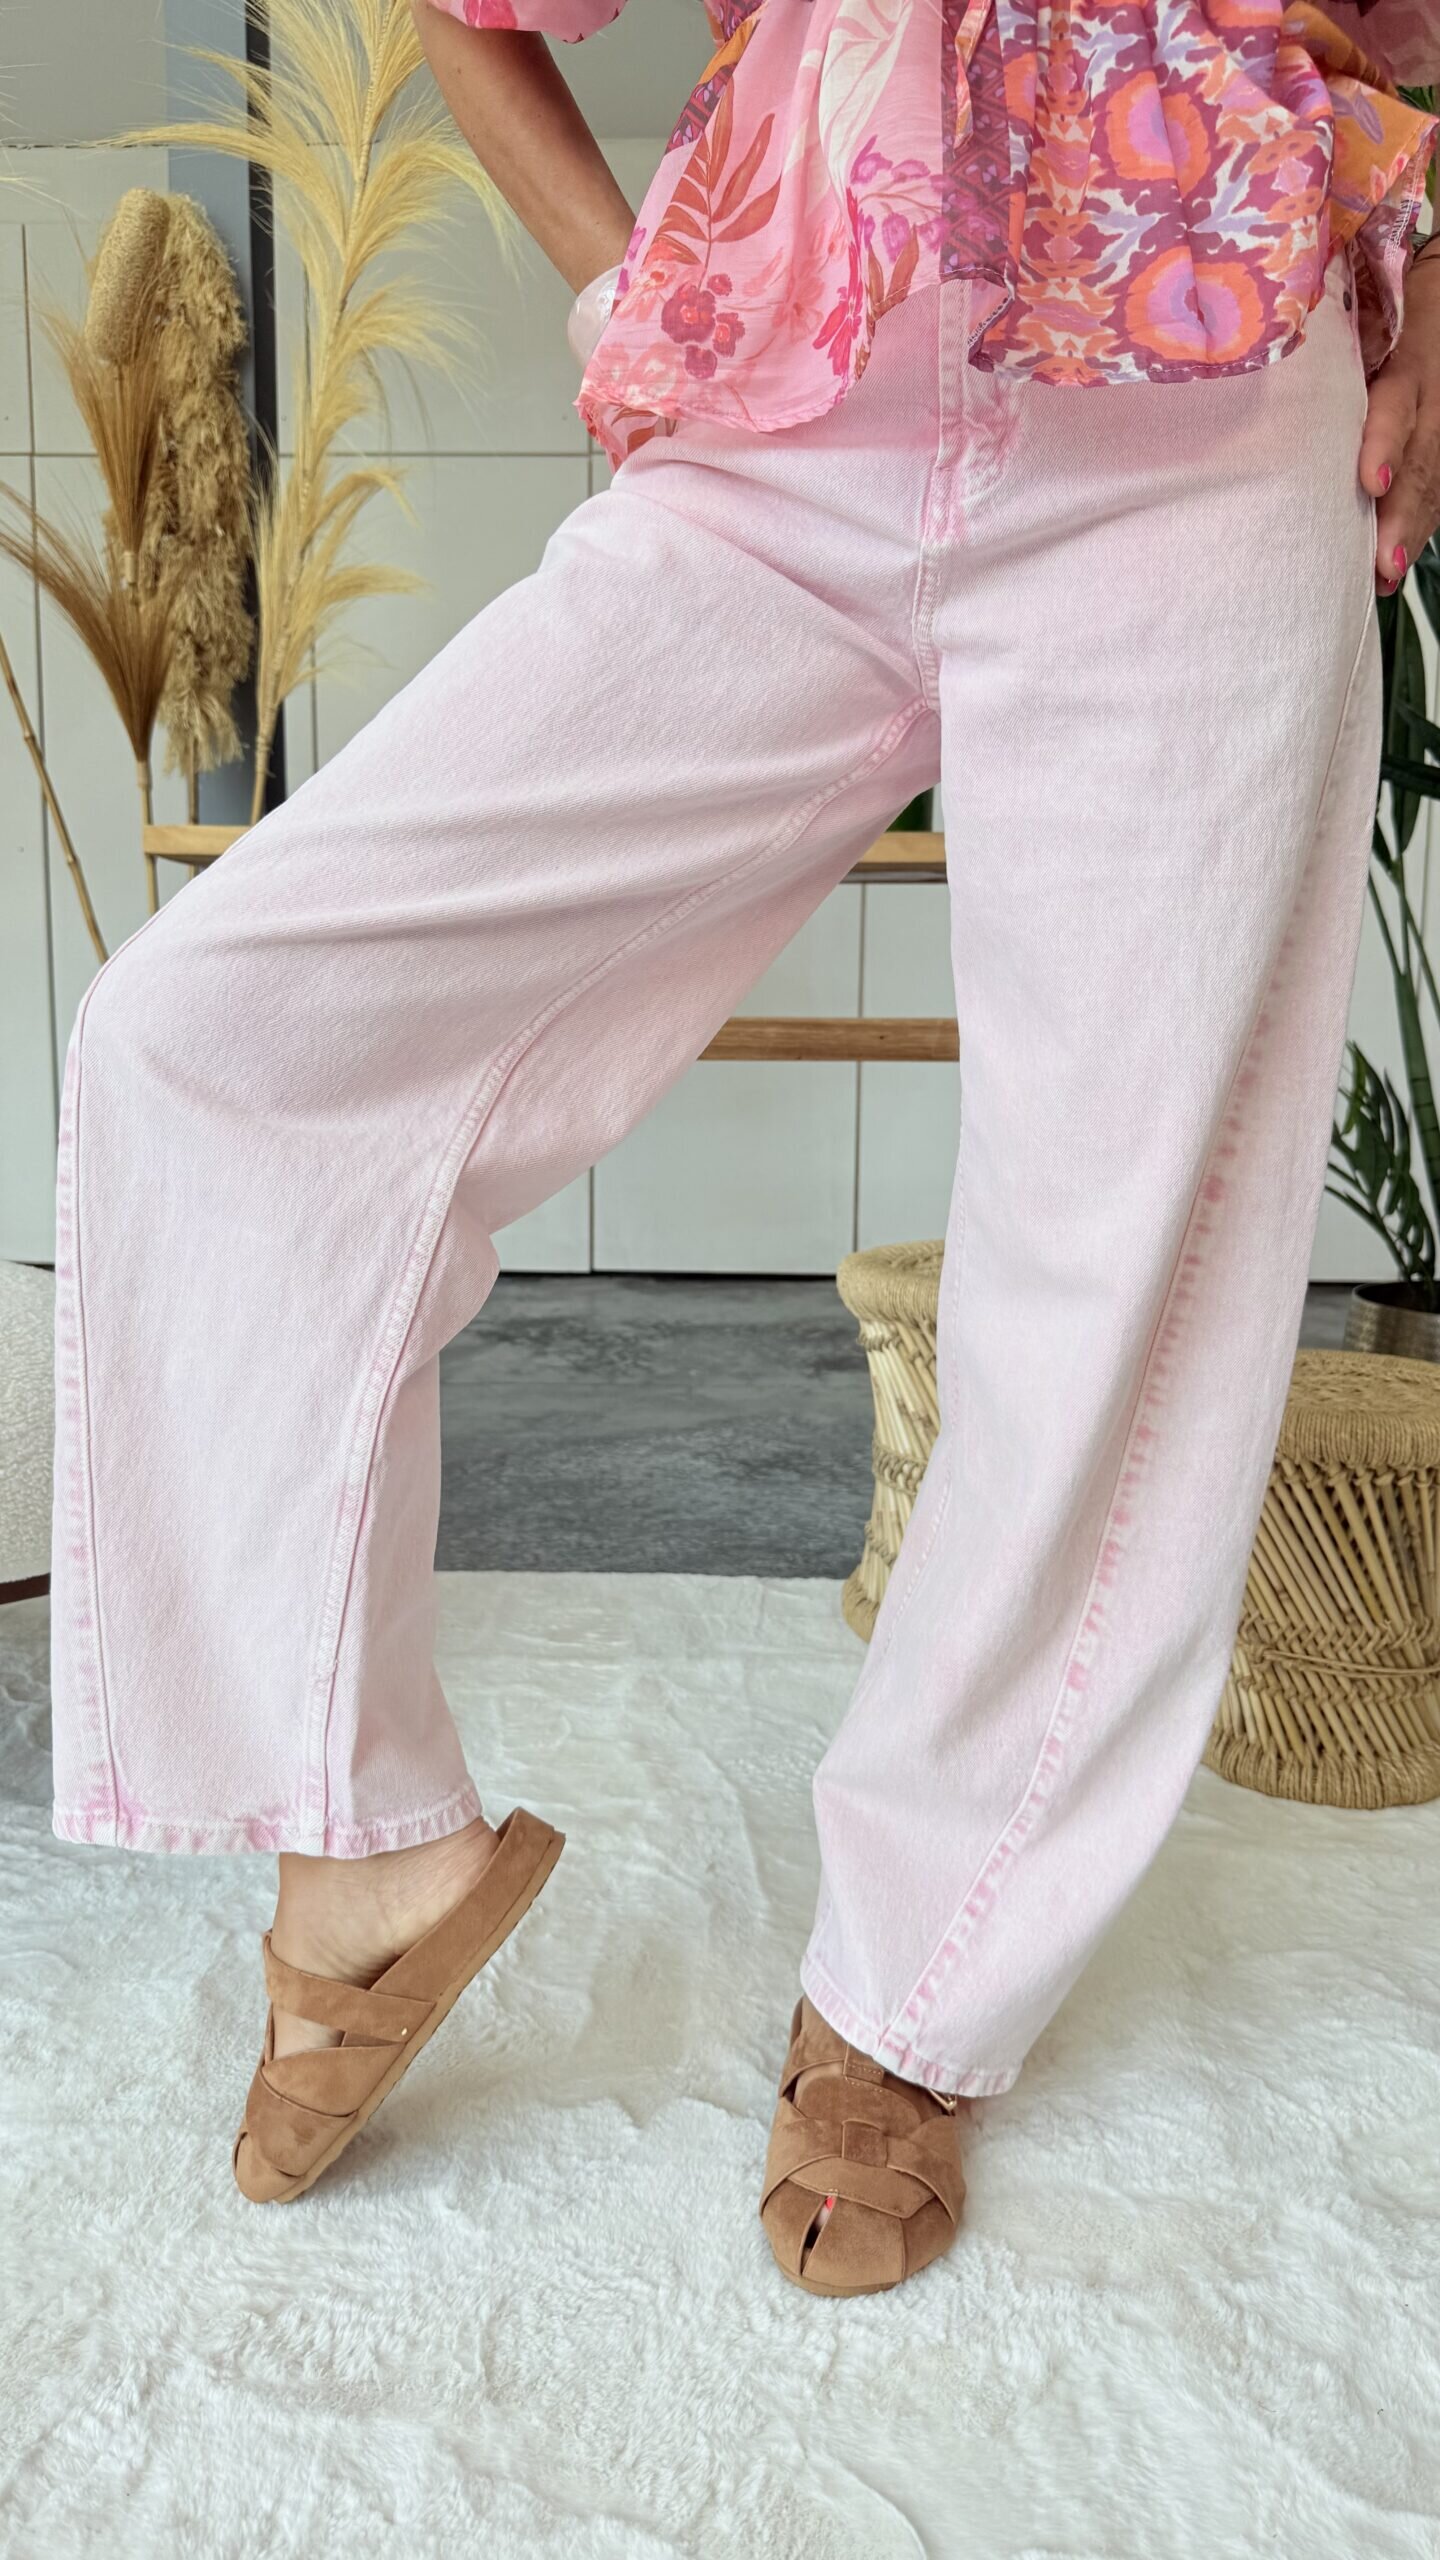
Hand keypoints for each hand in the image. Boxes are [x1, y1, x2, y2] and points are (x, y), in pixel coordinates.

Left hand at [1359, 249, 1439, 593]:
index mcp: (1408, 359)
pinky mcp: (1437, 441)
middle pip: (1423, 457)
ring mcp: (1439, 420)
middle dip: (1403, 512)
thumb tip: (1258, 373)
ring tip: (1384, 574)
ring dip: (1410, 530)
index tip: (1370, 483)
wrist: (1432, 294)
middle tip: (1382, 561)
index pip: (1398, 404)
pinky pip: (1434, 486)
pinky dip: (1416, 527)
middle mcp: (1431, 394)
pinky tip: (1393, 564)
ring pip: (1432, 478)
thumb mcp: (1355, 316)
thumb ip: (1329, 350)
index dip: (1387, 443)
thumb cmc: (1372, 303)